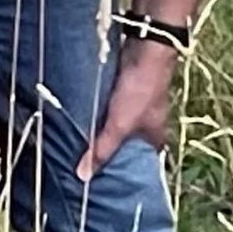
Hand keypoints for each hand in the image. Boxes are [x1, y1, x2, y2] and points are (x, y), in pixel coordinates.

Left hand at [81, 38, 176, 179]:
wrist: (147, 48)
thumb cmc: (141, 91)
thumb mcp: (119, 126)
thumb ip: (102, 150)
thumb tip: (83, 178)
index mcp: (155, 136)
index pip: (142, 162)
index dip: (127, 172)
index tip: (106, 183)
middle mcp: (148, 123)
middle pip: (126, 144)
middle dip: (108, 152)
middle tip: (84, 165)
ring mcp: (137, 105)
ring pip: (116, 125)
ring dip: (101, 132)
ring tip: (78, 145)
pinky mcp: (126, 90)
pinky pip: (110, 109)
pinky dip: (98, 114)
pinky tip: (82, 119)